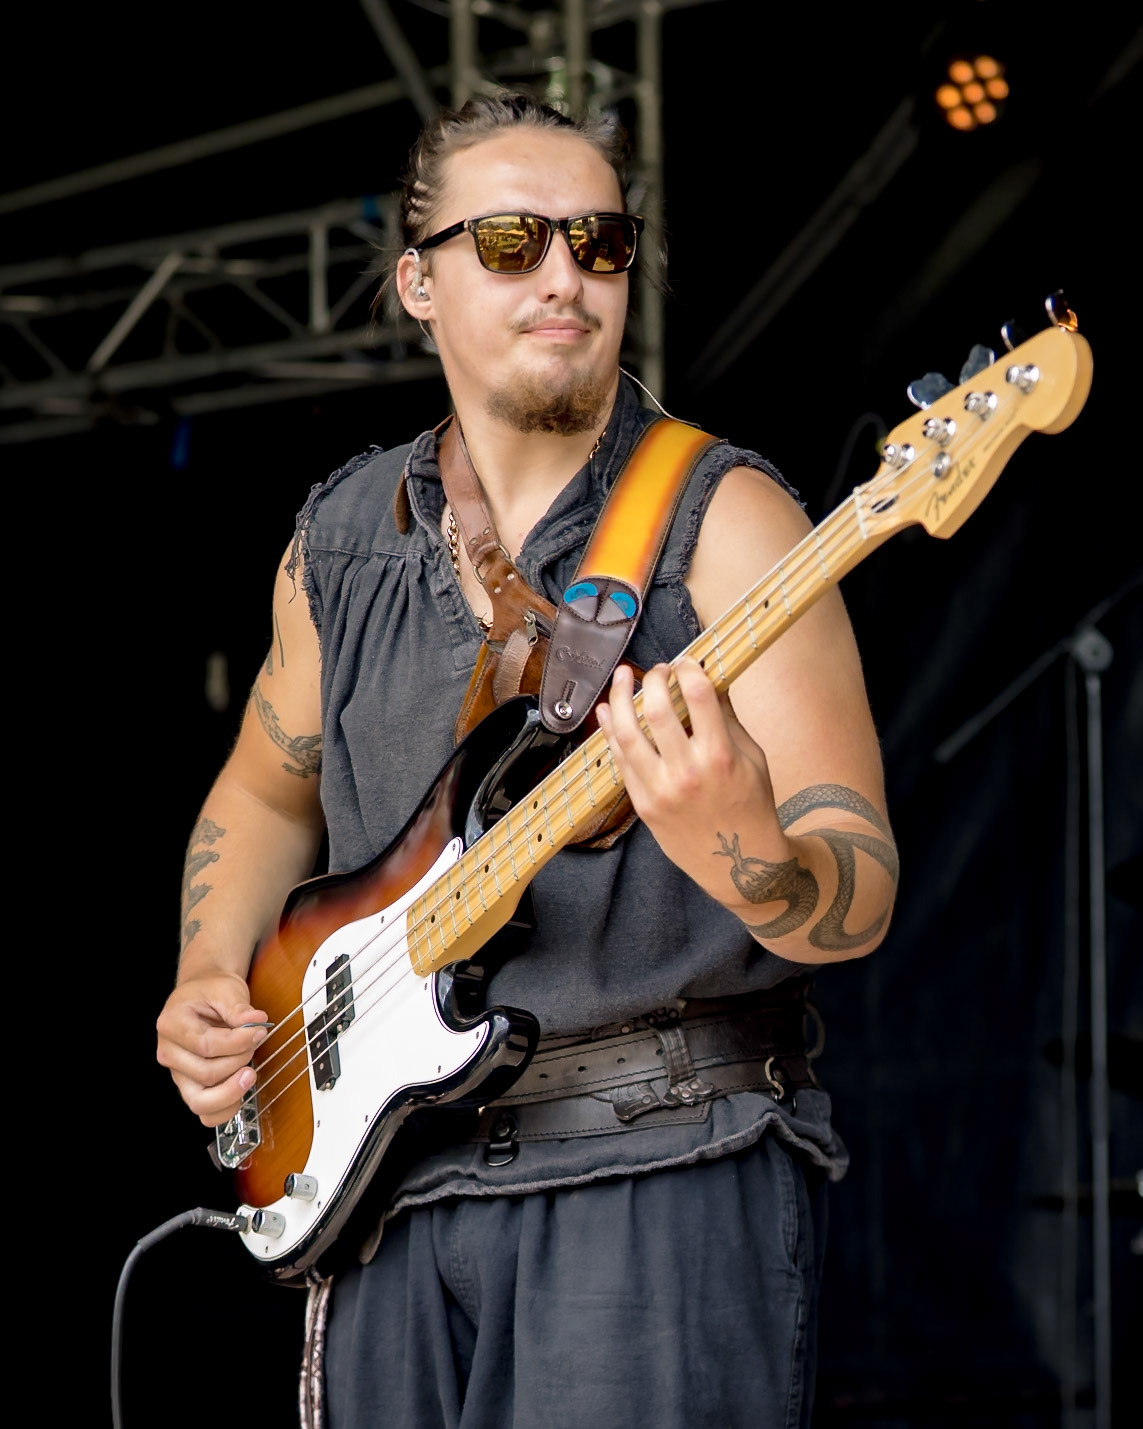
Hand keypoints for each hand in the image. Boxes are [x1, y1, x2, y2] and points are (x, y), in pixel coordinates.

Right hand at [156, 972, 269, 1126]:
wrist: (203, 996)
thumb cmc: (211, 992)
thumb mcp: (226, 989)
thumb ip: (238, 1007)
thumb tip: (255, 1022)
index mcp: (171, 1024)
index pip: (206, 1045)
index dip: (238, 1042)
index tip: (260, 1030)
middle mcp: (169, 1053)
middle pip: (206, 1074)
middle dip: (239, 1061)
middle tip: (254, 1043)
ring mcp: (178, 1073)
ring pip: (201, 1101)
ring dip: (232, 1091)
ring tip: (250, 1073)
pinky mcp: (191, 1086)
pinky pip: (204, 1112)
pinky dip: (225, 1108)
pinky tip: (241, 1091)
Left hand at [595, 657, 782, 896]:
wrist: (738, 863)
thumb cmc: (751, 806)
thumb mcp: (753, 759)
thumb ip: (727, 719)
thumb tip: (709, 681)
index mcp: (721, 757)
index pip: (698, 696)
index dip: (689, 669)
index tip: (686, 662)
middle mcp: (687, 773)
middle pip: (656, 710)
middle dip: (653, 679)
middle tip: (658, 670)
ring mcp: (660, 790)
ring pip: (627, 733)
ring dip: (620, 698)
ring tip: (621, 676)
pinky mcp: (644, 805)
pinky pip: (620, 760)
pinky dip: (610, 731)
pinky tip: (608, 712)